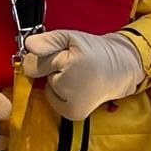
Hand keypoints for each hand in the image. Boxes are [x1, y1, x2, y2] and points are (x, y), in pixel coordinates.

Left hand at [20, 29, 144, 120]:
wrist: (121, 69)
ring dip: (57, 82)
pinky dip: (61, 95)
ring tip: (78, 75)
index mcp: (71, 64)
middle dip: (51, 69)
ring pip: (47, 89)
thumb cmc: (96, 53)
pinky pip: (53, 101)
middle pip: (39, 77)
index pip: (32, 63)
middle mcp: (70, 88)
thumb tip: (29, 45)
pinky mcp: (73, 113)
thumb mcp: (72, 38)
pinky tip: (77, 87)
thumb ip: (48, 40)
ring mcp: (71, 104)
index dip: (45, 56)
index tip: (62, 54)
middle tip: (74, 65)